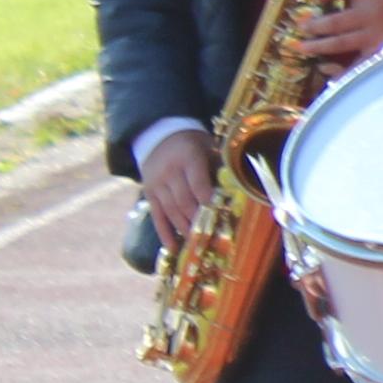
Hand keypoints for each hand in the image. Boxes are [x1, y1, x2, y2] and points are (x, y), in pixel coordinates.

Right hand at [138, 129, 215, 244]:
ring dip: (184, 228)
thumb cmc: (194, 144)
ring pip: (170, 211)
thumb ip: (219, 168)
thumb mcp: (209, 148)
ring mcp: (156, 183)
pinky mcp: (148, 193)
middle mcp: (169, 171)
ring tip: (197, 243)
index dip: (208, 201)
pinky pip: (156, 215)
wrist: (161, 136)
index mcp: (188, 157)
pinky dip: (164, 232)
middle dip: (197, 220)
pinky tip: (172, 247)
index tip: (220, 216)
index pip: (198, 183)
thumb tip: (234, 194)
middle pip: (183, 201)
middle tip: (211, 236)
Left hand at [293, 0, 382, 68]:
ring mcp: (374, 36)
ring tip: (303, 46)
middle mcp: (369, 14)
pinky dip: (341, 73)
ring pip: (339, 43)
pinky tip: (327, 74)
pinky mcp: (381, 53)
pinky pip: (356, 66)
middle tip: (300, 27)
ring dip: (318, 46)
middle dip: (313, 25)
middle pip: (333, 20)